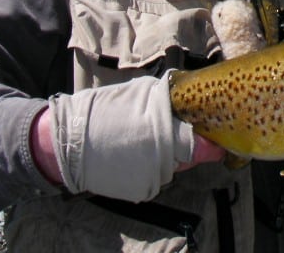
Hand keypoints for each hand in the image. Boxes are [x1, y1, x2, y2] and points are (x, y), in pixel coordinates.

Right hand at [31, 105, 224, 186]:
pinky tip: (135, 154)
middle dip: (187, 144)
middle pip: (190, 154)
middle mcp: (163, 156)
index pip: (202, 142)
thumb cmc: (104, 112)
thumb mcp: (140, 94)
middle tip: (175, 131)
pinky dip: (152, 167)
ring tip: (144, 140)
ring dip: (168, 155)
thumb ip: (170, 101)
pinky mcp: (142, 190)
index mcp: (165, 128)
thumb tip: (194, 103)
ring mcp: (153, 176)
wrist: (68, 142)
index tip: (215, 133)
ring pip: (174, 166)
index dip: (209, 138)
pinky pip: (158, 177)